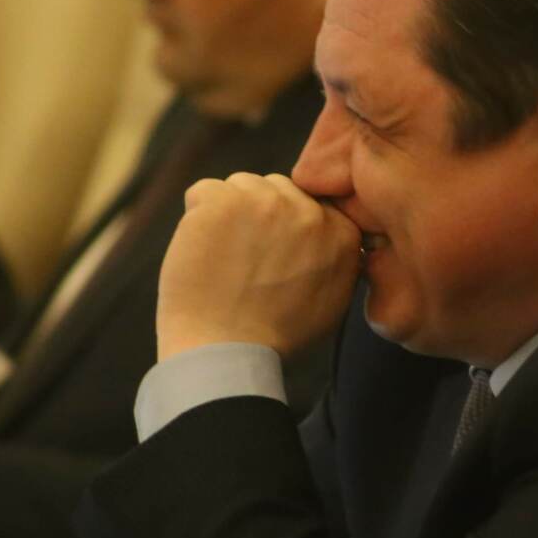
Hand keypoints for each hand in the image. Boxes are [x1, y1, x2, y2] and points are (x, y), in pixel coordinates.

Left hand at [155, 172, 360, 360]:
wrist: (227, 351)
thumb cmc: (275, 336)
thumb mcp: (331, 301)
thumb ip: (335, 259)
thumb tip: (327, 236)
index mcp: (341, 233)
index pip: (309, 203)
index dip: (285, 227)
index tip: (272, 254)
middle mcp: (309, 210)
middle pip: (275, 189)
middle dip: (258, 215)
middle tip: (245, 259)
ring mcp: (265, 202)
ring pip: (240, 186)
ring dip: (228, 214)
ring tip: (223, 259)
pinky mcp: (222, 202)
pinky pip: (203, 191)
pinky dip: (196, 218)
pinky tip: (202, 253)